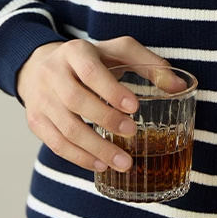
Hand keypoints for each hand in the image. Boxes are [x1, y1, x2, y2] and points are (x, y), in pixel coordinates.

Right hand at [17, 37, 183, 173]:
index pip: (91, 72)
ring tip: (122, 162)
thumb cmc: (91, 59)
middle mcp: (53, 73)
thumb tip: (180, 87)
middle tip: (132, 133)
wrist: (41, 65)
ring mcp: (41, 99)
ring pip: (65, 128)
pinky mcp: (36, 120)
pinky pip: (55, 144)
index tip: (135, 107)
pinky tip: (100, 165)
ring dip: (95, 148)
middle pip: (75, 100)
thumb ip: (150, 65)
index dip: (111, 91)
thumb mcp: (119, 52)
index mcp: (75, 52)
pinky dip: (79, 157)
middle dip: (105, 120)